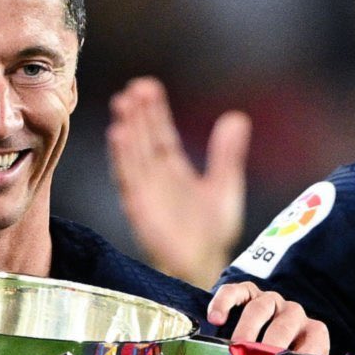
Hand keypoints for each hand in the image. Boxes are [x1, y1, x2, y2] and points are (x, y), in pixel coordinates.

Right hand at [107, 76, 248, 288]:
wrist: (206, 268)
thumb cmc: (213, 234)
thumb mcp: (225, 186)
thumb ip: (227, 154)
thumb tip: (236, 117)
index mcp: (174, 171)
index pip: (161, 134)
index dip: (154, 111)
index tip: (147, 86)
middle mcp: (156, 179)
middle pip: (144, 139)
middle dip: (138, 114)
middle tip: (132, 88)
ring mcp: (146, 193)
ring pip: (133, 154)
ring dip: (127, 129)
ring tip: (123, 104)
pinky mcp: (139, 208)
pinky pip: (129, 178)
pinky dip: (122, 156)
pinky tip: (118, 135)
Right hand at [205, 280, 330, 354]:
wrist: (259, 350)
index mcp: (313, 334)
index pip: (314, 342)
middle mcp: (294, 314)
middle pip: (284, 326)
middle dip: (267, 349)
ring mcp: (272, 300)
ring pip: (260, 307)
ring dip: (246, 330)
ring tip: (234, 350)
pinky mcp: (248, 293)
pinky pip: (235, 291)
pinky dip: (224, 303)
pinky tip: (215, 319)